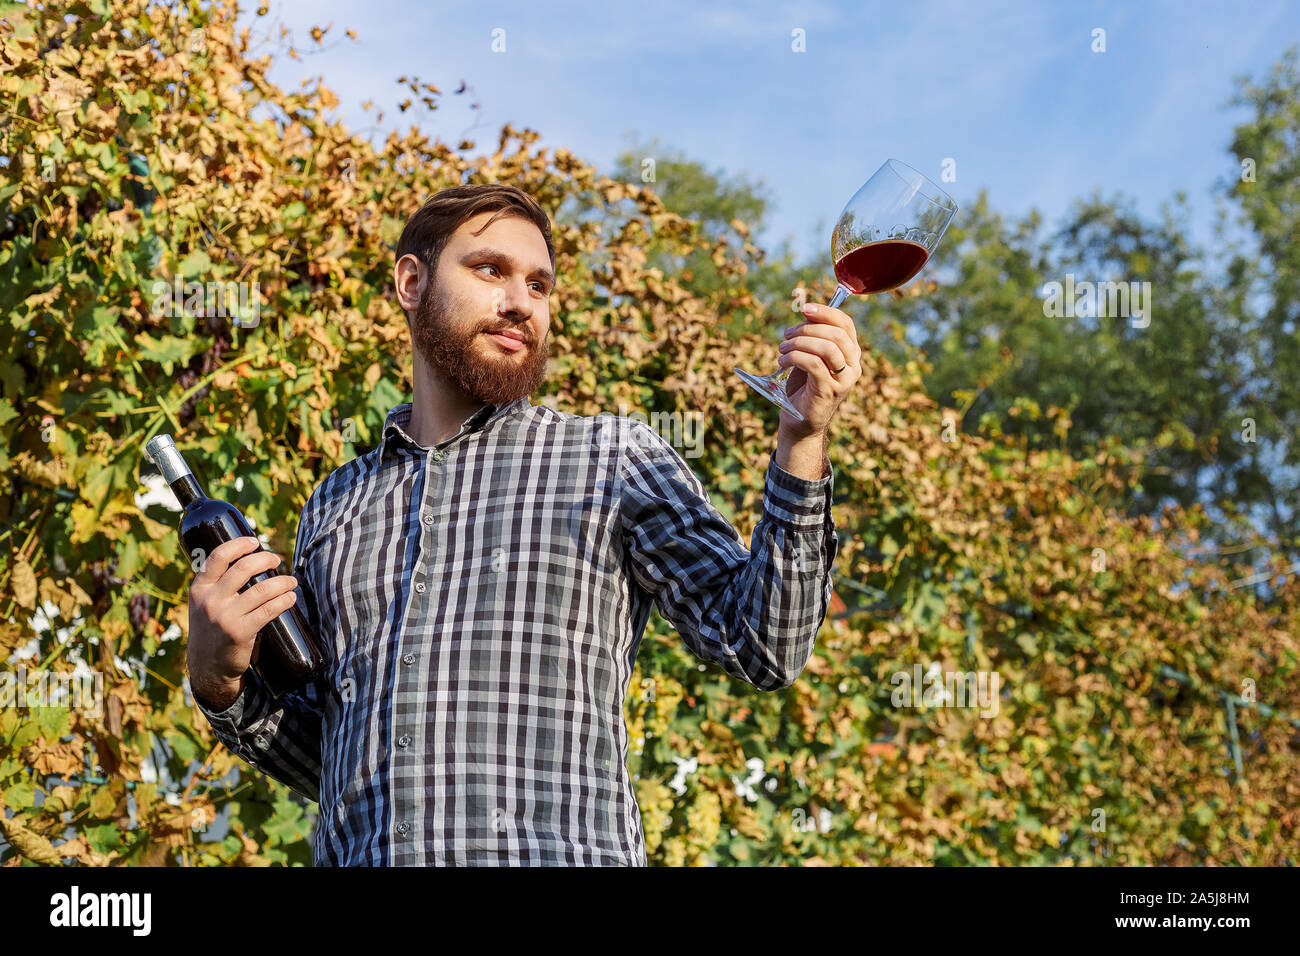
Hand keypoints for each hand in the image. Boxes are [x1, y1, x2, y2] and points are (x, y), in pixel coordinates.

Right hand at [186, 536, 297, 708]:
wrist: (208, 666)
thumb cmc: (212, 629)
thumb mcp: (203, 604)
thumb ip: (217, 585)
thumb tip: (249, 560)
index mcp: (199, 589)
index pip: (218, 557)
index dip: (239, 545)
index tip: (255, 541)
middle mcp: (210, 600)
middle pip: (243, 568)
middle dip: (266, 559)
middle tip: (277, 560)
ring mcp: (225, 617)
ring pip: (262, 589)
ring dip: (283, 582)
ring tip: (292, 582)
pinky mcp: (240, 632)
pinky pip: (269, 610)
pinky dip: (284, 600)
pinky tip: (291, 597)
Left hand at [775, 301, 862, 438]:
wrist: (799, 422)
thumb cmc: (804, 387)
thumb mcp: (809, 355)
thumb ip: (812, 336)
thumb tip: (807, 311)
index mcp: (851, 354)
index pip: (846, 324)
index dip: (826, 312)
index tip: (805, 308)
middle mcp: (853, 366)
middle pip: (836, 334)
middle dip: (808, 328)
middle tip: (787, 335)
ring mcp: (843, 380)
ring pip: (827, 347)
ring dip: (799, 342)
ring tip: (782, 349)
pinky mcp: (828, 391)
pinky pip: (814, 364)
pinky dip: (795, 357)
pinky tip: (783, 361)